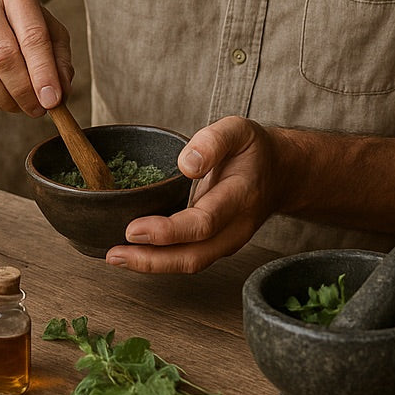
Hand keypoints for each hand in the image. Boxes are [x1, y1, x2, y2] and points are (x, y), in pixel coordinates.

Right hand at [0, 0, 73, 115]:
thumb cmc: (21, 25)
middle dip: (24, 90)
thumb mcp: (49, 33)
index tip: (53, 100)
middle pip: (3, 55)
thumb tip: (60, 91)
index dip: (43, 72)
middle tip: (38, 109)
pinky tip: (2, 100)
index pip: (32, 35)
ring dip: (6, 100)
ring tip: (22, 106)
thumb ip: (60, 60)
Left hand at [105, 116, 285, 273]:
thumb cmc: (254, 151)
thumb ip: (213, 141)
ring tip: (115, 257)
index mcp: (240, 196)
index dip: (167, 232)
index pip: (203, 223)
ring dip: (152, 265)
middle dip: (153, 260)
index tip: (132, 229)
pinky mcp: (218, 245)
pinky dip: (160, 259)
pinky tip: (134, 253)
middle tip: (114, 254)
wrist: (280, 174)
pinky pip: (189, 258)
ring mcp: (228, 241)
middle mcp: (236, 227)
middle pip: (194, 256)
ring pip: (191, 263)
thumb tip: (186, 164)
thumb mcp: (238, 130)